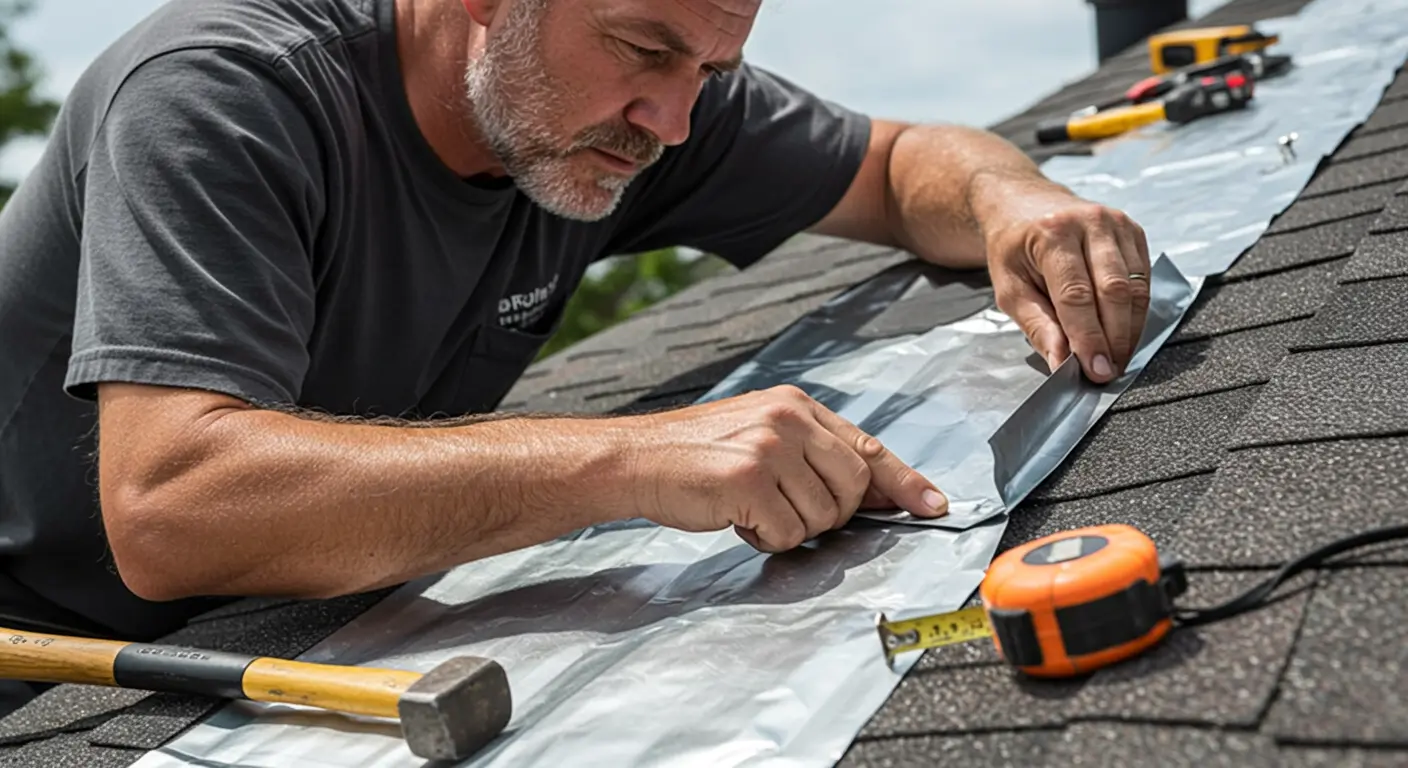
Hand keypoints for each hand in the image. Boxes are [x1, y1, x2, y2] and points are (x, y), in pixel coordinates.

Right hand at [622, 385, 947, 551]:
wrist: (636, 459)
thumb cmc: (695, 455)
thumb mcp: (760, 435)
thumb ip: (812, 455)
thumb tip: (873, 493)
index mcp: (796, 405)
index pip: (868, 446)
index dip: (905, 482)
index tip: (933, 505)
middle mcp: (790, 419)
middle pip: (854, 488)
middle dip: (829, 514)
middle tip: (784, 510)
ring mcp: (771, 447)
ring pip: (823, 516)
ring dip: (790, 527)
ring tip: (751, 507)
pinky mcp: (750, 479)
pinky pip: (788, 533)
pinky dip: (763, 538)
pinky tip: (736, 518)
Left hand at [981, 176, 1150, 382]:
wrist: (1023, 203)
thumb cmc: (1013, 247)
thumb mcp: (1009, 288)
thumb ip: (1037, 325)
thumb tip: (1061, 362)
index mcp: (1053, 234)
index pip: (1077, 295)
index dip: (1089, 337)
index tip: (1095, 370)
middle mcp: (1090, 223)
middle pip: (1114, 291)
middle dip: (1115, 338)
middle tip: (1109, 371)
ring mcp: (1117, 224)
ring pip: (1135, 287)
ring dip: (1130, 329)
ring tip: (1117, 358)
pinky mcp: (1134, 231)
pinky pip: (1144, 279)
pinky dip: (1136, 311)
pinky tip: (1124, 332)